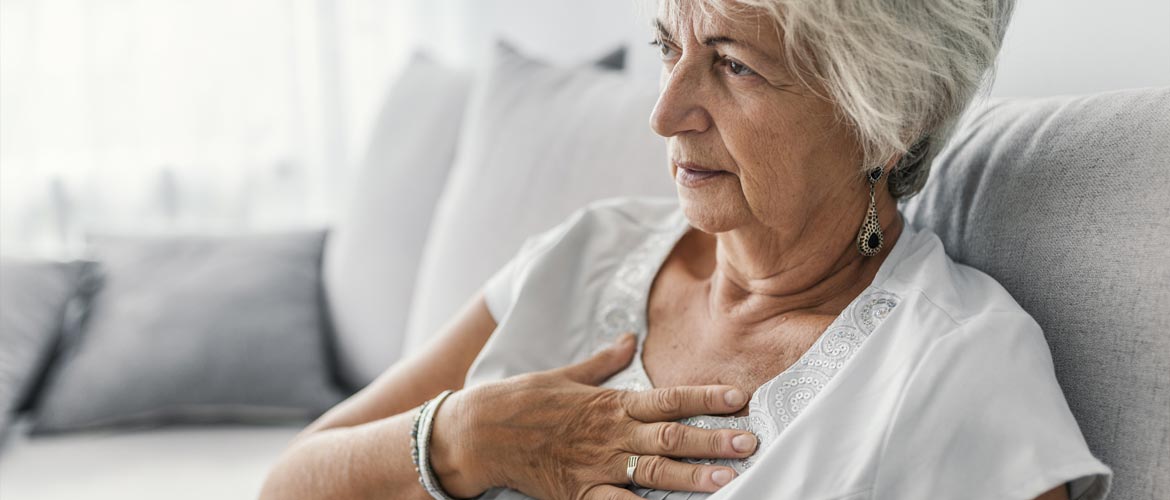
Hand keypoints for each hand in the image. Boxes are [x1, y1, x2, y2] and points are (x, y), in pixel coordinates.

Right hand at [430, 333, 757, 499]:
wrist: (481, 432)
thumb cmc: (523, 400)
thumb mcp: (566, 374)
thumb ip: (603, 361)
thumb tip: (630, 338)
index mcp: (611, 403)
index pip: (668, 398)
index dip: (705, 397)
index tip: (739, 397)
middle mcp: (611, 434)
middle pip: (671, 436)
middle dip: (714, 440)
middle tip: (750, 443)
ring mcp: (597, 466)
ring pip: (654, 472)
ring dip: (693, 477)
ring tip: (729, 481)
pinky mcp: (579, 493)